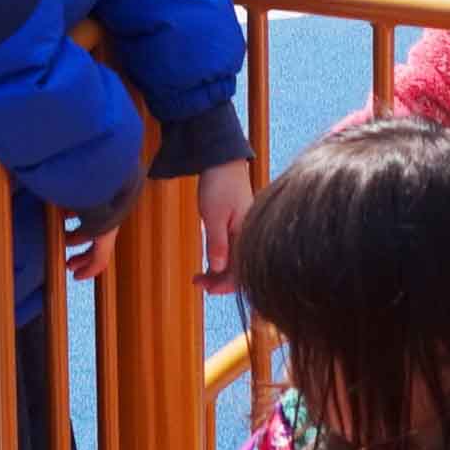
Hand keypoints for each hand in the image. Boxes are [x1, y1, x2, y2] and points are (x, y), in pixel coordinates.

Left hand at [190, 158, 254, 283]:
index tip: (206, 288)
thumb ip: (217, 243)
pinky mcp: (241, 226)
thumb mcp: (214, 215)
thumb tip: (218, 269)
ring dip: (220, 272)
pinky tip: (210, 265)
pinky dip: (223, 260)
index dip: (224, 284)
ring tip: (200, 278)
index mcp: (248, 234)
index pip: (242, 270)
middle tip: (199, 283)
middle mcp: (251, 235)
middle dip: (221, 281)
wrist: (223, 160)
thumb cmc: (219, 184)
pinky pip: (235, 250)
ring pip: (237, 261)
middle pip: (241, 269)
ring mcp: (247, 231)